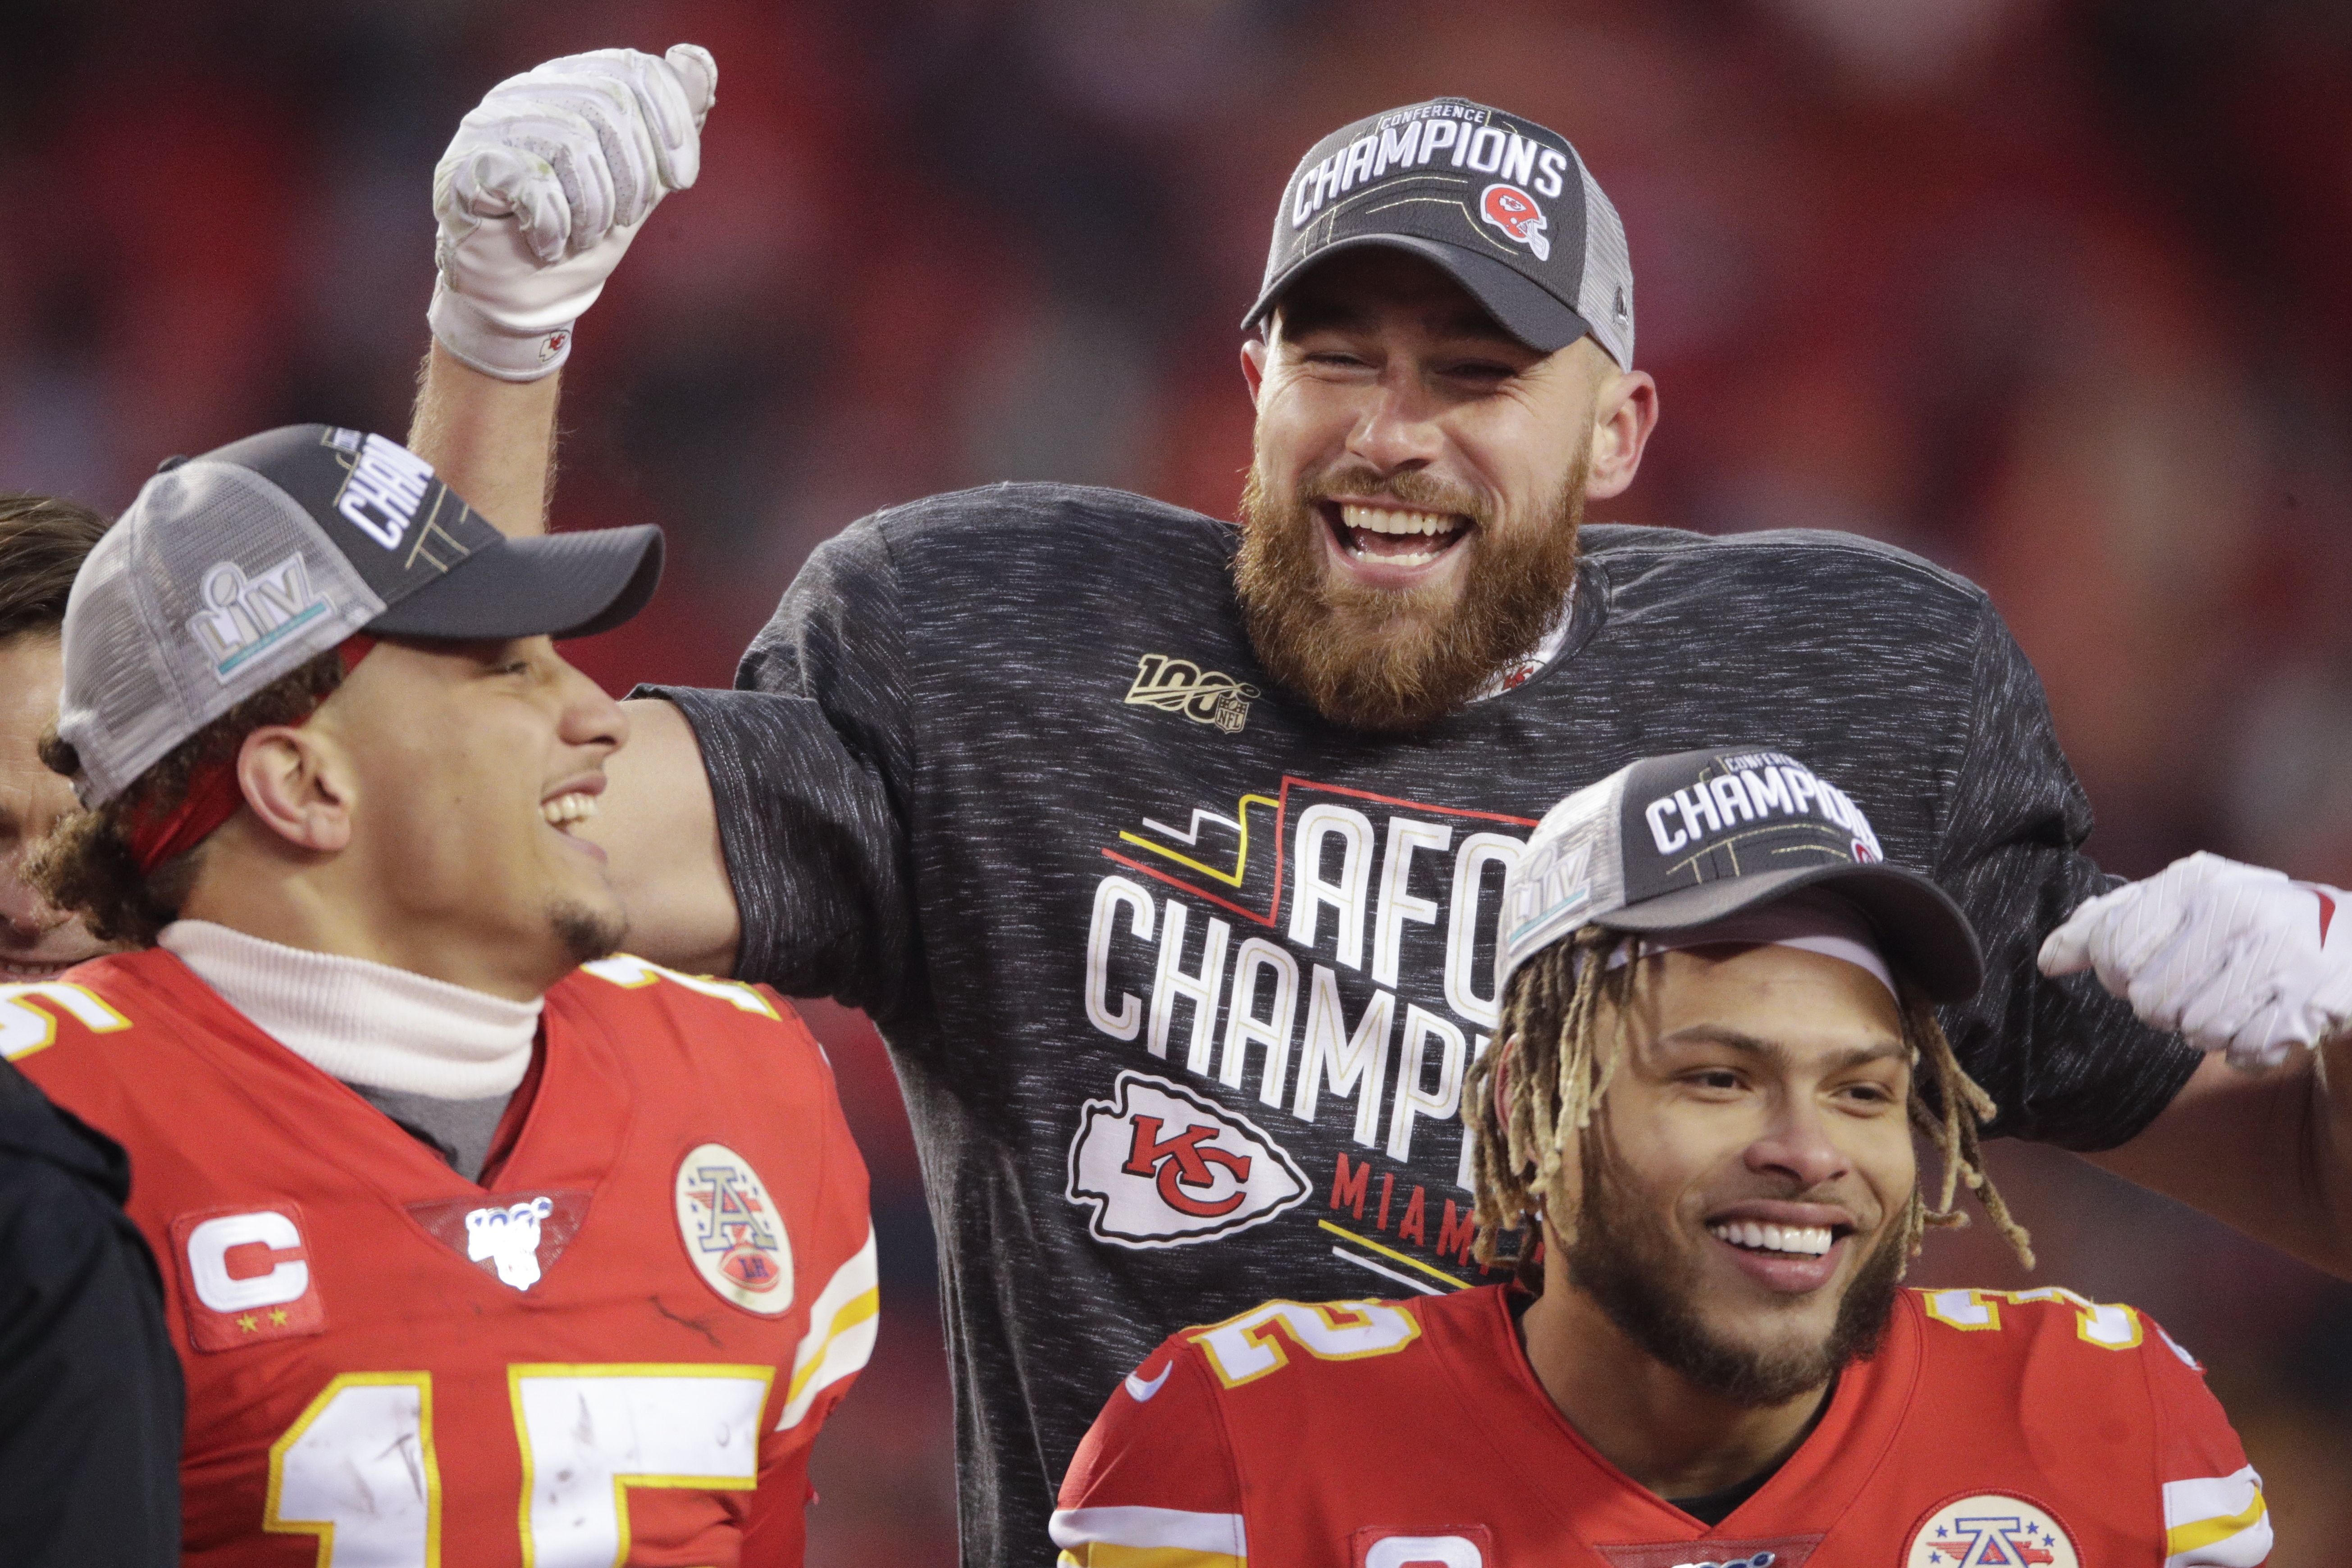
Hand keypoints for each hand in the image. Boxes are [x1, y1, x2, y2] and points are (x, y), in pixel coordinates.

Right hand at [428, 44, 716, 379]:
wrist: (524, 294)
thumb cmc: (581, 236)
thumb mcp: (641, 183)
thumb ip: (668, 130)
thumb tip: (697, 63)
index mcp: (572, 87)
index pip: (634, 72)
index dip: (671, 123)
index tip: (681, 180)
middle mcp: (528, 93)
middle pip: (609, 104)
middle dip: (635, 177)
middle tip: (625, 220)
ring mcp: (490, 125)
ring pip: (572, 143)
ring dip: (594, 210)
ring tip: (584, 238)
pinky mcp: (463, 167)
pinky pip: (531, 181)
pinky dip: (553, 225)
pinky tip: (550, 245)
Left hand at [2039, 850, 2351, 1069]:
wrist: (2345, 941)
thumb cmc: (2240, 924)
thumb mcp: (2173, 906)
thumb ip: (2104, 925)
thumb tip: (2047, 961)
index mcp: (2196, 880)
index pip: (2113, 950)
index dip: (2117, 974)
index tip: (2142, 969)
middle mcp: (2241, 909)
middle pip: (2151, 1000)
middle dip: (2163, 1007)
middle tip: (2193, 990)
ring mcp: (2285, 954)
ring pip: (2197, 1032)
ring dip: (2205, 1031)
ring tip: (2229, 1002)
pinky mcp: (2317, 1000)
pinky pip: (2247, 1052)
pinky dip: (2247, 1051)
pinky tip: (2263, 1021)